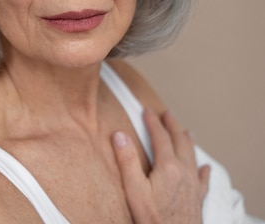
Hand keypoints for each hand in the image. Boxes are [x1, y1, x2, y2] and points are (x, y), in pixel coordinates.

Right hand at [112, 109, 209, 223]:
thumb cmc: (151, 217)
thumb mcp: (133, 188)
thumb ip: (126, 160)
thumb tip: (119, 135)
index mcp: (167, 166)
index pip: (160, 137)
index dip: (152, 122)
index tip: (146, 111)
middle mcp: (184, 171)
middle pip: (180, 141)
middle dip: (172, 126)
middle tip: (167, 114)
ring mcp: (193, 184)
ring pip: (192, 155)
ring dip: (187, 141)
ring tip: (185, 131)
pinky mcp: (197, 197)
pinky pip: (203, 178)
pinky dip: (203, 169)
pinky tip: (205, 167)